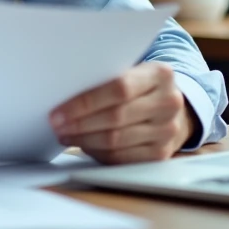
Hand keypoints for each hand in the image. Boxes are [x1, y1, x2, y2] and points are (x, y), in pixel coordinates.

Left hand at [49, 62, 197, 163]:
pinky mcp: (161, 153)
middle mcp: (169, 103)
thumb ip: (106, 76)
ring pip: (116, 140)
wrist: (172, 108)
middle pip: (116, 116)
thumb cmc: (140, 86)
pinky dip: (97, 152)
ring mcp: (168, 130)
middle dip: (79, 122)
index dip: (85, 102)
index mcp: (160, 74)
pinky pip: (122, 157)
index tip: (59, 110)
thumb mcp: (132, 71)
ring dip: (84, 139)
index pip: (118, 88)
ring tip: (65, 134)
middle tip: (56, 124)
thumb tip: (64, 89)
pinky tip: (83, 145)